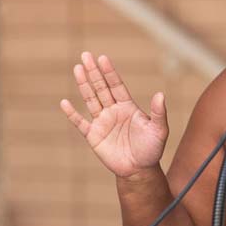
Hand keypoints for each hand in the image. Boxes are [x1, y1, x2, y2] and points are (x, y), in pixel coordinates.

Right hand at [60, 52, 168, 179]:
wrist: (139, 170)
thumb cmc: (151, 150)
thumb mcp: (159, 131)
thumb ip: (158, 113)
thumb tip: (160, 94)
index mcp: (127, 107)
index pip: (116, 85)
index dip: (109, 72)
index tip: (103, 58)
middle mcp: (113, 111)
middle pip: (101, 88)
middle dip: (93, 72)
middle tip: (85, 55)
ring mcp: (102, 122)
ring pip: (90, 100)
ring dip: (84, 85)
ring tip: (77, 69)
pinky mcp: (93, 136)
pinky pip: (80, 123)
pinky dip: (72, 114)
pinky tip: (65, 103)